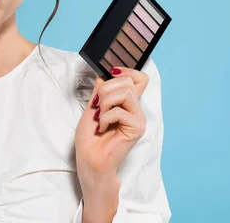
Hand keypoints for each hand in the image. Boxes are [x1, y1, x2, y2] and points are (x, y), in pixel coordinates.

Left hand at [75, 67, 148, 181]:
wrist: (89, 158)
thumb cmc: (90, 137)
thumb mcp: (92, 107)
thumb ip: (101, 91)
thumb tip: (106, 74)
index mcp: (127, 103)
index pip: (140, 78)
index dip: (126, 71)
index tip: (110, 74)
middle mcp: (135, 109)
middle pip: (128, 81)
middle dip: (106, 90)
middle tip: (98, 107)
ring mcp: (138, 118)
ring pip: (124, 92)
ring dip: (105, 103)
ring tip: (100, 117)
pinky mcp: (137, 128)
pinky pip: (120, 111)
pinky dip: (106, 117)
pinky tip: (103, 128)